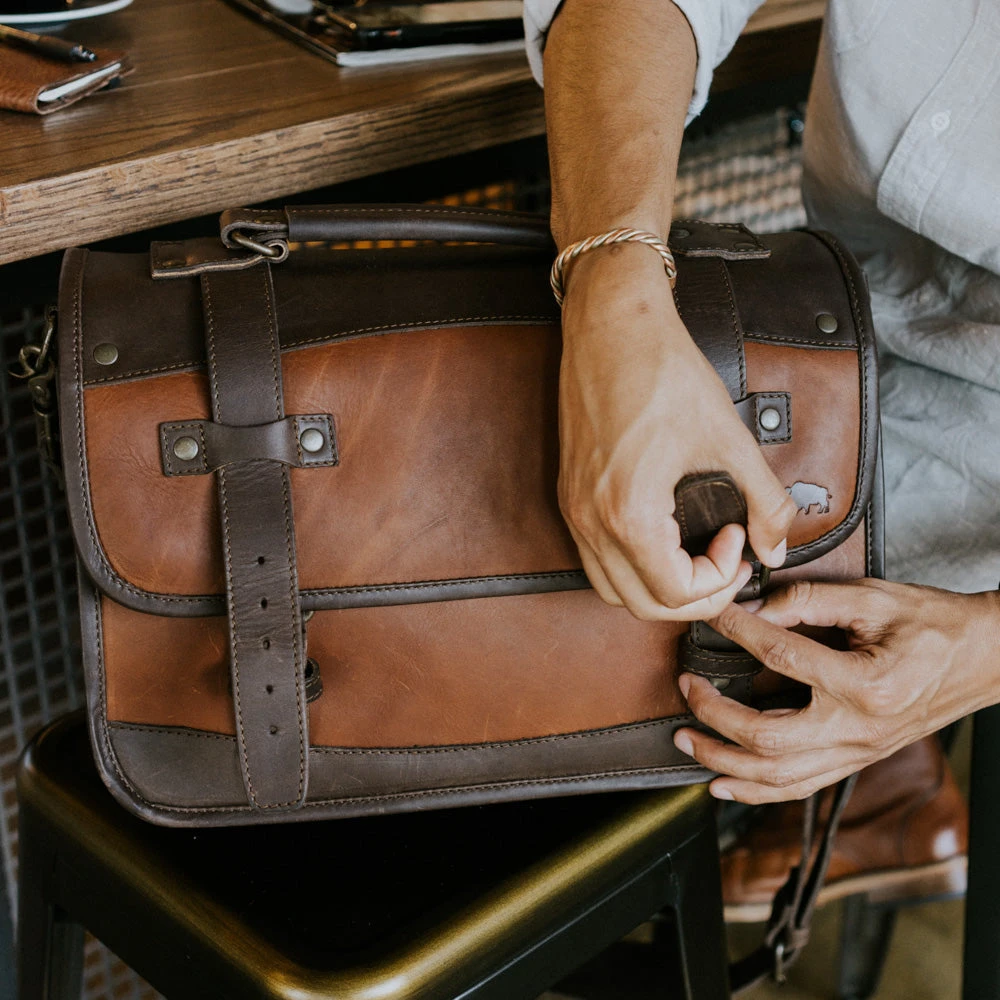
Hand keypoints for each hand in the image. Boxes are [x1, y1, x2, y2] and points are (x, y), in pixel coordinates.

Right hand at [557, 243, 797, 620]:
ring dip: (658, 586)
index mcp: (628, 512)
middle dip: (693, 596)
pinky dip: (633, 564)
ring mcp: (574, 508)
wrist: (611, 323)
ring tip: (695, 554)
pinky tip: (664, 535)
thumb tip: (776, 544)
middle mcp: (590, 519)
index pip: (674, 593)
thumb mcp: (728, 437)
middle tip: (726, 563)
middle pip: (640, 604)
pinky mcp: (570, 493)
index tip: (739, 542)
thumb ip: (763, 500)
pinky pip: (596, 557)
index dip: (719, 581)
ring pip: (612, 587)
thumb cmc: (661, 370)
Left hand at [673, 579, 999, 802]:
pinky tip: (723, 785)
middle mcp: (857, 729)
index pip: (780, 658)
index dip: (736, 631)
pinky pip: (799, 787)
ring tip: (686, 741)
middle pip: (766, 737)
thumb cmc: (934, 626)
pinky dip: (756, 791)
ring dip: (723, 763)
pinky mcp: (855, 760)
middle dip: (713, 715)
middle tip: (685, 687)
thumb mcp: (874, 599)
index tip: (711, 615)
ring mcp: (857, 752)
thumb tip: (753, 607)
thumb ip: (808, 600)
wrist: (985, 659)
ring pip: (777, 776)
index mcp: (864, 684)